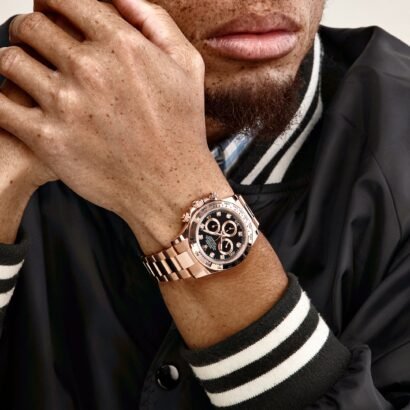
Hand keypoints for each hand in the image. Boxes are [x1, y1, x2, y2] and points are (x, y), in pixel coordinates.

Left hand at [0, 0, 231, 252]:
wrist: (172, 186)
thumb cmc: (181, 131)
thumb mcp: (187, 65)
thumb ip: (154, 20)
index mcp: (122, 45)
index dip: (52, 3)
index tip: (52, 13)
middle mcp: (90, 69)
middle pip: (30, 25)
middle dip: (33, 33)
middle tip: (41, 49)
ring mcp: (66, 104)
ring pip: (9, 59)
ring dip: (17, 64)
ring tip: (31, 79)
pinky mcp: (48, 139)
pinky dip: (2, 100)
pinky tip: (19, 105)